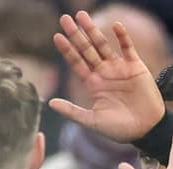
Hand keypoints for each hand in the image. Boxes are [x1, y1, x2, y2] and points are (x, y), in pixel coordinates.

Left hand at [50, 11, 164, 142]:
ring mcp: (119, 68)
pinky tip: (115, 26)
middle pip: (86, 49)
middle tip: (65, 18)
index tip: (56, 36)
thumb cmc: (117, 128)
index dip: (66, 49)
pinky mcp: (135, 67)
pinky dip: (123, 38)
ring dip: (94, 31)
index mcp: (92, 84)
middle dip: (76, 34)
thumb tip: (49, 102)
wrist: (143, 129)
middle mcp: (104, 73)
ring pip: (103, 45)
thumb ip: (70, 111)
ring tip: (84, 16)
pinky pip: (128, 49)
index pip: (76, 62)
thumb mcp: (90, 120)